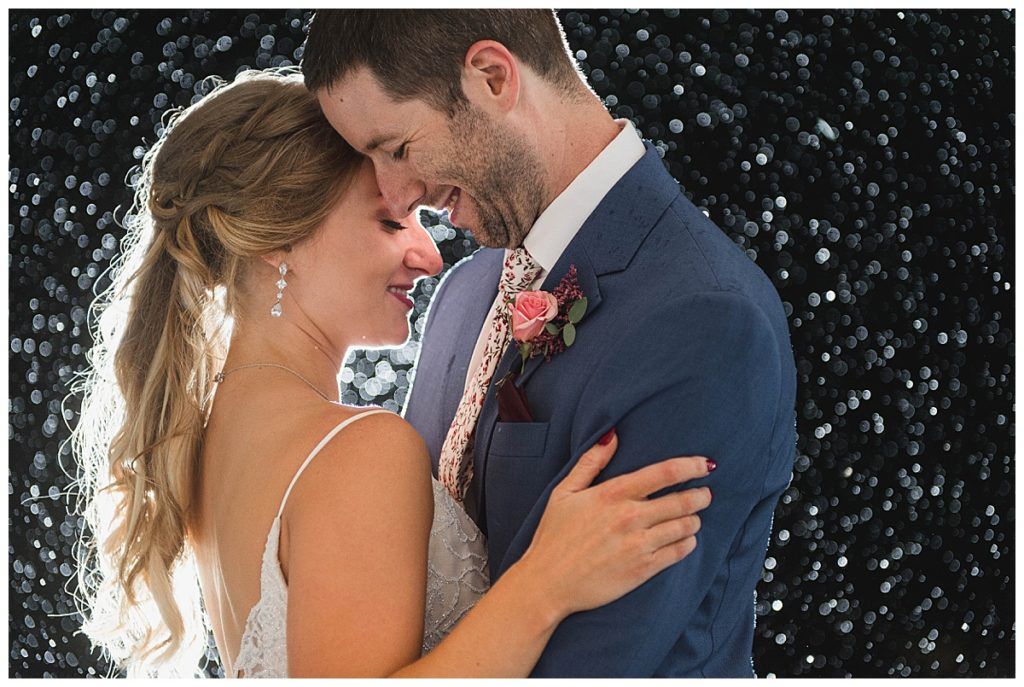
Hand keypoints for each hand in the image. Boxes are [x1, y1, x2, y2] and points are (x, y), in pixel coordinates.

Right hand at [515, 428, 712, 618]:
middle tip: (705, 494)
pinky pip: (678, 552)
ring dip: (694, 520)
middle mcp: (629, 517)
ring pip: (684, 527)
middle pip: (681, 500)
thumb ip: (590, 462)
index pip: (664, 473)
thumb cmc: (553, 537)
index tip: (705, 465)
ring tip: (693, 517)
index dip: (690, 466)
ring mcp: (638, 544)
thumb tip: (612, 434)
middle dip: (699, 496)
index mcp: (612, 494)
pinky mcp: (642, 569)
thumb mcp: (564, 492)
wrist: (547, 583)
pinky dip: (688, 543)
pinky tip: (686, 540)